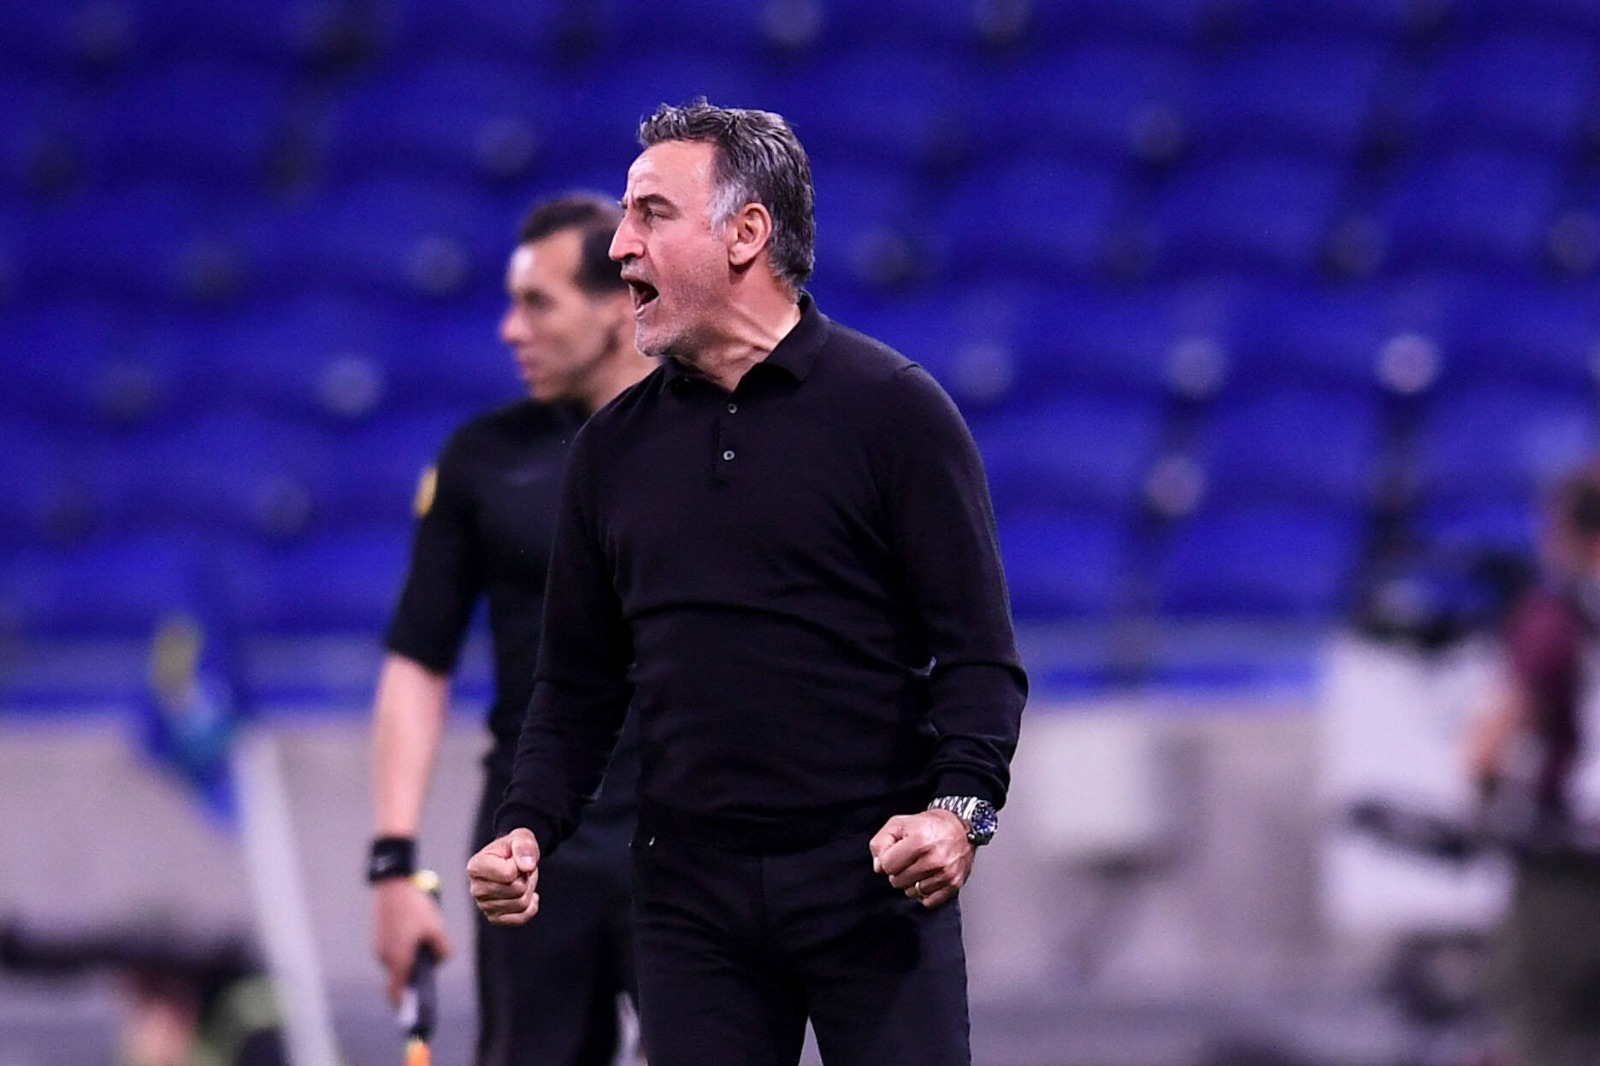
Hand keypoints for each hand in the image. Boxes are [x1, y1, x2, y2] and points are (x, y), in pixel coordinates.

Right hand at [372, 878, 450, 1005]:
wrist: (392, 886)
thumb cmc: (415, 909)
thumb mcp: (436, 929)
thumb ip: (442, 950)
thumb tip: (440, 960)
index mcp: (398, 960)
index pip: (396, 992)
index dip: (403, 1004)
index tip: (412, 1011)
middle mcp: (385, 957)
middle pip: (401, 975)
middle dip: (416, 970)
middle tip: (431, 955)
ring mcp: (379, 946)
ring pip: (398, 960)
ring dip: (410, 955)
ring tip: (424, 935)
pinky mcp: (378, 936)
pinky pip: (393, 949)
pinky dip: (403, 946)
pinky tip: (414, 928)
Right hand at [468, 828, 540, 924]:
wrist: (511, 859)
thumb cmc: (513, 847)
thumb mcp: (521, 836)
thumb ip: (524, 845)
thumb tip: (527, 865)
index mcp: (476, 866)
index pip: (509, 874)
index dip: (520, 865)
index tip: (515, 859)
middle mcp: (476, 888)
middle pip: (517, 890)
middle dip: (527, 877)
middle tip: (521, 869)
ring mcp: (484, 906)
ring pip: (521, 904)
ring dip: (529, 889)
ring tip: (520, 878)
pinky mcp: (494, 917)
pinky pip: (521, 918)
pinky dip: (531, 906)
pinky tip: (526, 894)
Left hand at [869, 809, 973, 908]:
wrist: (961, 827)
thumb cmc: (929, 825)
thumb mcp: (899, 823)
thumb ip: (880, 843)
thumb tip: (878, 867)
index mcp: (920, 840)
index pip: (887, 865)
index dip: (888, 859)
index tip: (896, 853)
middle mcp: (935, 858)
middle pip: (898, 881)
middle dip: (898, 871)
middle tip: (909, 859)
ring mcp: (946, 873)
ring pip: (911, 892)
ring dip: (911, 882)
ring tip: (920, 867)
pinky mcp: (954, 884)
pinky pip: (929, 901)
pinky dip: (925, 893)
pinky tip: (928, 878)